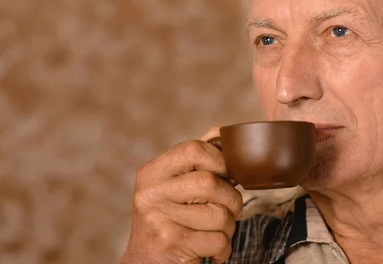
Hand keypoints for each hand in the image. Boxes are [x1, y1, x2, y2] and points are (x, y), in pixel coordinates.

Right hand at [121, 127, 242, 263]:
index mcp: (152, 172)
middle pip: (210, 182)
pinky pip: (217, 240)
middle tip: (230, 208)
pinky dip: (223, 249)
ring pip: (218, 214)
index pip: (193, 149)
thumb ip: (194, 161)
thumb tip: (222, 131)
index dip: (220, 160)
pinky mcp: (170, 244)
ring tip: (217, 231)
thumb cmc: (168, 220)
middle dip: (231, 199)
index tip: (228, 175)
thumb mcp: (171, 187)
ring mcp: (158, 218)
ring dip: (228, 227)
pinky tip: (212, 250)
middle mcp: (150, 192)